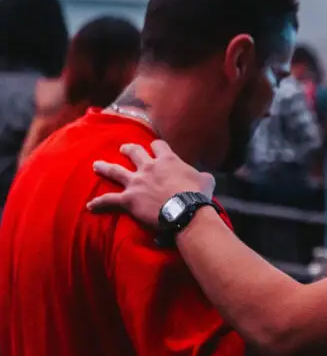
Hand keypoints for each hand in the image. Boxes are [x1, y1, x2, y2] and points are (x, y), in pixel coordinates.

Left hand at [87, 140, 215, 228]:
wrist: (185, 210)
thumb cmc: (198, 195)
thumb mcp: (206, 180)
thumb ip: (202, 176)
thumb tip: (204, 178)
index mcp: (167, 160)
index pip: (158, 145)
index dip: (157, 146)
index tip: (157, 148)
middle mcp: (148, 167)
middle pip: (134, 152)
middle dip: (128, 150)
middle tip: (124, 149)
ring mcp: (136, 182)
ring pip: (115, 171)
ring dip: (105, 168)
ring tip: (96, 165)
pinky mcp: (128, 199)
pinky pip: (109, 200)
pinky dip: (100, 203)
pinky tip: (91, 206)